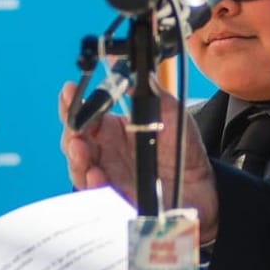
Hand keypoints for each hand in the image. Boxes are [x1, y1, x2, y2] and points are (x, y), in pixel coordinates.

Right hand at [57, 82, 218, 238]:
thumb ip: (154, 93)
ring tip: (80, 149)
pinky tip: (97, 176)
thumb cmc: (182, 149)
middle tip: (75, 127)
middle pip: (74, 140)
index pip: (85, 114)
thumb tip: (138, 72)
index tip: (69, 91)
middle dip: (70, 131)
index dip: (73, 102)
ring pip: (79, 167)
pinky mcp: (116, 198)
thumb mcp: (171, 113)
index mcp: (112, 129)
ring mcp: (108, 175)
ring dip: (76, 158)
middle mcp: (105, 152)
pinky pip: (97, 194)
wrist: (201, 185)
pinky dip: (92, 185)